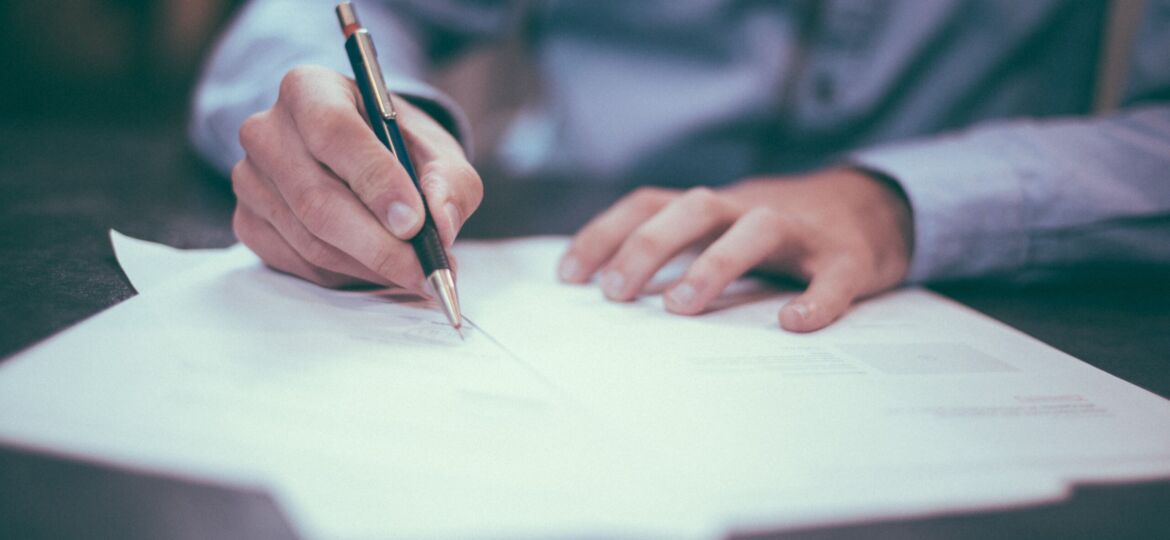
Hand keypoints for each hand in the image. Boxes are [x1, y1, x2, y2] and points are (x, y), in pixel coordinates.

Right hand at [231, 65, 481, 289]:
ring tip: (414, 272)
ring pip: (310, 240)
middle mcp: (267, 130)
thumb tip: (441, 224)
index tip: (414, 222)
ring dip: (370, 265)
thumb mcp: (437, 151)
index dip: (376, 181)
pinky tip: (377, 268)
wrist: (363, 158)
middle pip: (317, 199)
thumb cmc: (399, 147)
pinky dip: (346, 275)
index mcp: (309, 89)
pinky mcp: (248, 222)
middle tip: (425, 270)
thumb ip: (449, 182)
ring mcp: (250, 179)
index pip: (334, 132)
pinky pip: (299, 263)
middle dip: (379, 244)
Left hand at [558, 168, 913, 331]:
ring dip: (715, 263)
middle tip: (615, 293)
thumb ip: (676, 251)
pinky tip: (794, 323)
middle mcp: (750, 208)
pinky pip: (833, 276)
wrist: (874, 209)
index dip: (606, 233)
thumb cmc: (778, 234)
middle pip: (694, 208)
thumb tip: (607, 293)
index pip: (650, 204)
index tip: (569, 276)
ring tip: (681, 306)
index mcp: (714, 207)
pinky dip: (816, 299)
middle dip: (649, 245)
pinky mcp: (848, 257)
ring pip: (757, 229)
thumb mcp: (721, 231)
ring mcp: (801, 231)